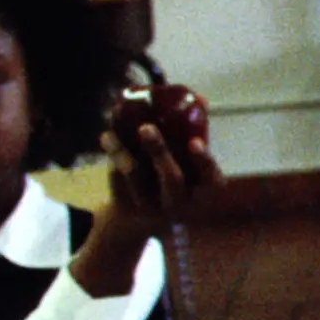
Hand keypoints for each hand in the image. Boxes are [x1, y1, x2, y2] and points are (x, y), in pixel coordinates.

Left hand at [79, 115, 214, 299]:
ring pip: (138, 180)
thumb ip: (192, 136)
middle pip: (172, 181)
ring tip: (116, 131)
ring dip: (127, 153)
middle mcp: (179, 205)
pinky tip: (108, 136)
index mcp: (200, 193)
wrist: (137, 221)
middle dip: (160, 154)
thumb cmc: (169, 182)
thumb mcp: (185, 165)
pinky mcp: (126, 207)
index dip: (204, 162)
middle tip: (147, 128)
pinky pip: (117, 180)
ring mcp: (151, 209)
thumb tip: (202, 99)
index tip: (195, 143)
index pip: (211, 180)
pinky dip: (113, 155)